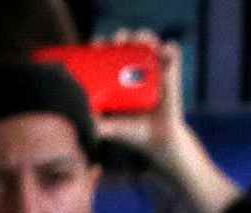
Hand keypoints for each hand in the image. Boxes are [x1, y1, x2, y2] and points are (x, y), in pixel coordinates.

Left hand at [93, 30, 189, 152]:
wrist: (157, 139)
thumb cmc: (130, 132)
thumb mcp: (109, 127)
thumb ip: (94, 125)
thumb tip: (78, 119)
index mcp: (118, 74)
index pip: (108, 50)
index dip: (101, 43)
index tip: (96, 45)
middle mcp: (136, 67)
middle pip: (127, 42)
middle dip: (121, 36)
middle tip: (116, 43)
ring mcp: (154, 67)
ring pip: (149, 43)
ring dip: (143, 36)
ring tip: (137, 42)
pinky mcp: (171, 72)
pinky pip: (172, 53)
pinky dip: (169, 48)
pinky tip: (162, 49)